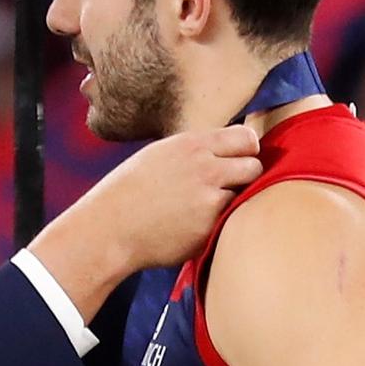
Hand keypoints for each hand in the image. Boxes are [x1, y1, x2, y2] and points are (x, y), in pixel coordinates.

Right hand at [84, 125, 262, 269]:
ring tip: (204, 208)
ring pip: (245, 195)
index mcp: (191, 145)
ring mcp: (209, 199)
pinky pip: (229, 221)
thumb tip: (229, 151)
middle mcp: (205, 168)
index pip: (246, 138)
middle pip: (254, 165)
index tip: (240, 160)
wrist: (110, 227)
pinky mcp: (209, 227)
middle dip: (247, 176)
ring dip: (233, 201)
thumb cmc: (131, 191)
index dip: (247, 150)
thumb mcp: (161, 155)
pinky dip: (218, 224)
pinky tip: (192, 225)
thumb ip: (196, 151)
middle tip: (227, 187)